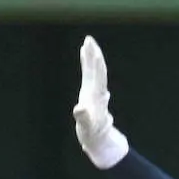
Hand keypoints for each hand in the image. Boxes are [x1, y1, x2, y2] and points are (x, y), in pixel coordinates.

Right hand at [73, 36, 128, 168]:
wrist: (98, 140)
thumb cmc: (92, 135)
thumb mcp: (87, 128)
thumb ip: (84, 118)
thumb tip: (80, 109)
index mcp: (96, 97)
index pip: (98, 77)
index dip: (96, 64)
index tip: (93, 51)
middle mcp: (97, 91)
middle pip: (97, 70)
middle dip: (94, 54)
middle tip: (90, 39)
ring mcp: (93, 90)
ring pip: (93, 69)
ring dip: (90, 55)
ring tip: (87, 41)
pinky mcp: (88, 91)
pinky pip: (87, 73)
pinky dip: (85, 62)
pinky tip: (83, 53)